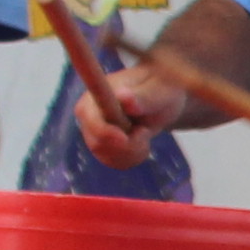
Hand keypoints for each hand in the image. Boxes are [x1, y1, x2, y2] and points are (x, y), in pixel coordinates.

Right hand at [72, 38, 190, 169]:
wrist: (162, 98)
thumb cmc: (161, 87)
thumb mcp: (160, 90)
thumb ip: (143, 96)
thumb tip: (124, 97)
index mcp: (96, 92)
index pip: (88, 117)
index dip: (104, 132)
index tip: (125, 138)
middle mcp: (88, 112)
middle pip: (98, 143)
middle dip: (128, 145)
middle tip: (145, 131)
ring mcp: (92, 129)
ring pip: (106, 156)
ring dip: (132, 152)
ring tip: (145, 134)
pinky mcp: (100, 143)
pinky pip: (113, 162)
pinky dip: (131, 158)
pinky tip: (141, 144)